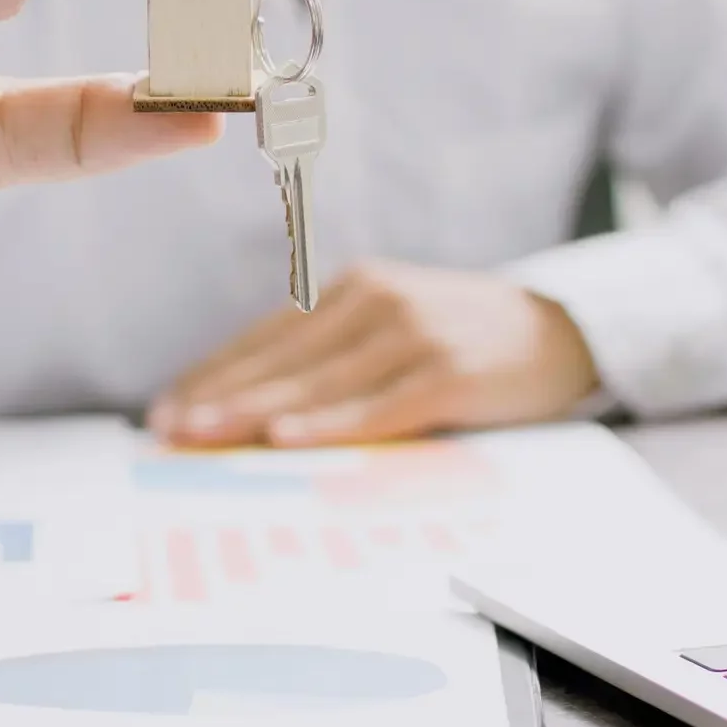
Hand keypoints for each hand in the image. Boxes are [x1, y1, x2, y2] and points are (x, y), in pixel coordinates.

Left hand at [148, 261, 600, 447]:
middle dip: (217, 397)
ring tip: (202, 436)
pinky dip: (330, 424)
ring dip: (254, 412)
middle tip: (166, 431)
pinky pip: (379, 405)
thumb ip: (335, 357)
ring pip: (318, 381)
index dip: (212, 374)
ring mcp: (414, 334)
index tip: (163, 410)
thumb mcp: (394, 330)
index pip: (266, 337)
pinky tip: (287, 438)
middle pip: (281, 359)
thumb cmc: (464, 341)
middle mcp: (377, 301)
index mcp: (353, 289)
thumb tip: (253, 412)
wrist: (563, 330)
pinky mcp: (449, 371)